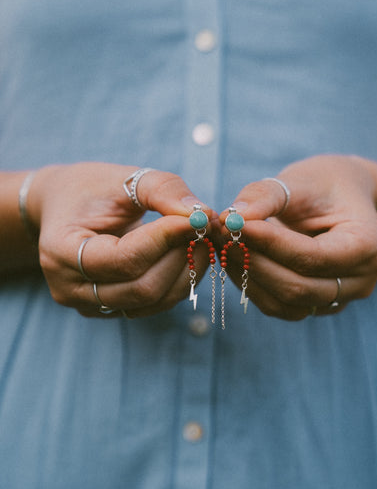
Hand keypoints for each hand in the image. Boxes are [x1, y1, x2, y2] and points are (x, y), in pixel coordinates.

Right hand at [28, 163, 213, 316]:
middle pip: (142, 288)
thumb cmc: (91, 189)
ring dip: (185, 270)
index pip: (124, 258)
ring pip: (152, 301)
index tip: (196, 218)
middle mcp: (69, 287)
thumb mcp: (122, 178)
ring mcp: (88, 304)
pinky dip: (178, 281)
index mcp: (61, 250)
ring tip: (197, 238)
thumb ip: (162, 190)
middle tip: (203, 228)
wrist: (64, 207)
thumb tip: (202, 214)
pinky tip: (186, 254)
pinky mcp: (108, 309)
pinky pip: (153, 305)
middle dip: (180, 257)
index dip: (166, 239)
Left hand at [218, 155, 376, 319]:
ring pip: (285, 303)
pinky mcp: (316, 304)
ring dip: (246, 276)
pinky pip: (279, 305)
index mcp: (368, 245)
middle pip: (298, 287)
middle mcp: (360, 280)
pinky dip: (251, 284)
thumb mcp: (300, 180)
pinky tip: (233, 258)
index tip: (234, 224)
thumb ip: (267, 196)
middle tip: (219, 234)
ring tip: (222, 243)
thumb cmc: (323, 185)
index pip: (313, 257)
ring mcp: (338, 297)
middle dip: (252, 262)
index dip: (270, 244)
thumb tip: (232, 217)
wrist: (339, 198)